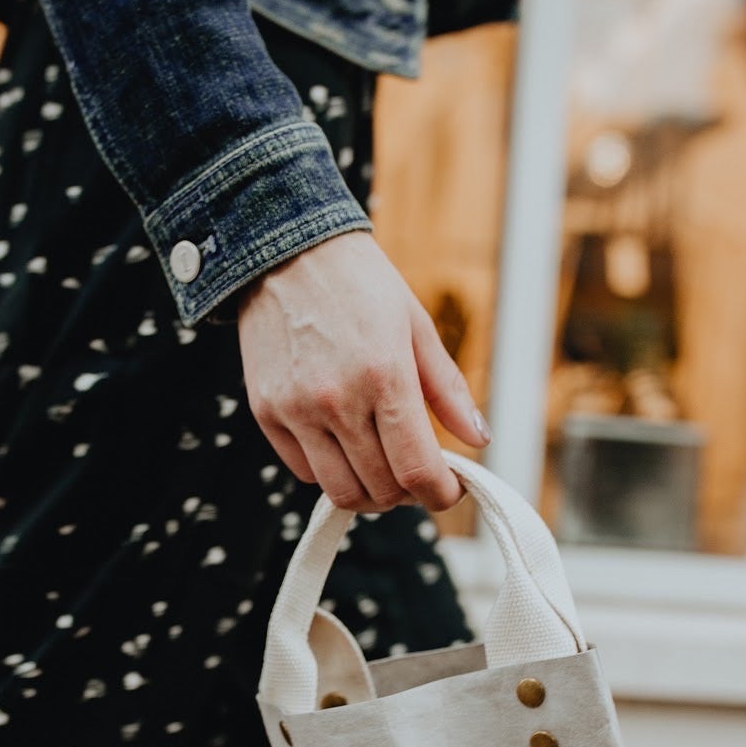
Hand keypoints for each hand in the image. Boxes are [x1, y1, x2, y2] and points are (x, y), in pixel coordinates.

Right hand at [238, 230, 490, 513]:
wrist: (287, 252)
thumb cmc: (359, 284)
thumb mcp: (417, 326)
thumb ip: (448, 390)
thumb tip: (478, 438)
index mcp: (384, 375)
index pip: (417, 468)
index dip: (440, 492)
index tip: (449, 489)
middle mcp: (337, 399)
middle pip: (381, 490)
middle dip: (409, 493)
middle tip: (419, 475)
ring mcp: (296, 410)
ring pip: (341, 491)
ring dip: (371, 493)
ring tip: (384, 469)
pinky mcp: (267, 413)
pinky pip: (304, 471)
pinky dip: (331, 473)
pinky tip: (345, 447)